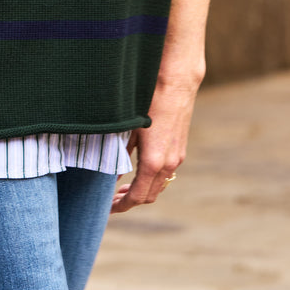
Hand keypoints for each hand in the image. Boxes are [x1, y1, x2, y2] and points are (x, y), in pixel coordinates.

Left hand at [111, 76, 198, 212]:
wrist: (176, 82)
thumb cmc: (149, 101)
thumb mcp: (129, 128)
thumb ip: (121, 154)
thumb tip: (112, 174)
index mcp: (154, 162)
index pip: (137, 196)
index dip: (122, 205)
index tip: (109, 208)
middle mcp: (169, 164)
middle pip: (150, 195)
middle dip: (131, 201)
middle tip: (113, 199)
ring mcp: (177, 156)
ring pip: (160, 185)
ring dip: (143, 190)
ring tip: (124, 187)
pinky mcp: (180, 148)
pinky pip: (166, 172)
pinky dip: (152, 178)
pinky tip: (139, 169)